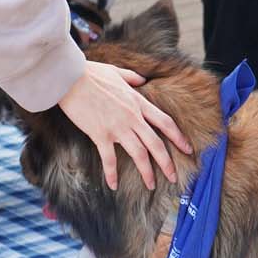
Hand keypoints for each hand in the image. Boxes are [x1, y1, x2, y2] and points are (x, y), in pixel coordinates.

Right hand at [58, 61, 191, 191]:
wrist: (70, 79)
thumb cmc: (91, 73)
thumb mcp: (116, 72)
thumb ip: (132, 77)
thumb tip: (141, 80)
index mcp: (138, 102)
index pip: (165, 122)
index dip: (178, 137)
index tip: (187, 149)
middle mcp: (132, 117)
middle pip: (156, 144)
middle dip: (167, 163)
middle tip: (173, 177)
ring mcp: (117, 127)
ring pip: (139, 154)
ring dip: (147, 172)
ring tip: (151, 185)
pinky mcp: (100, 135)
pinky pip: (109, 159)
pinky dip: (112, 174)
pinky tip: (113, 185)